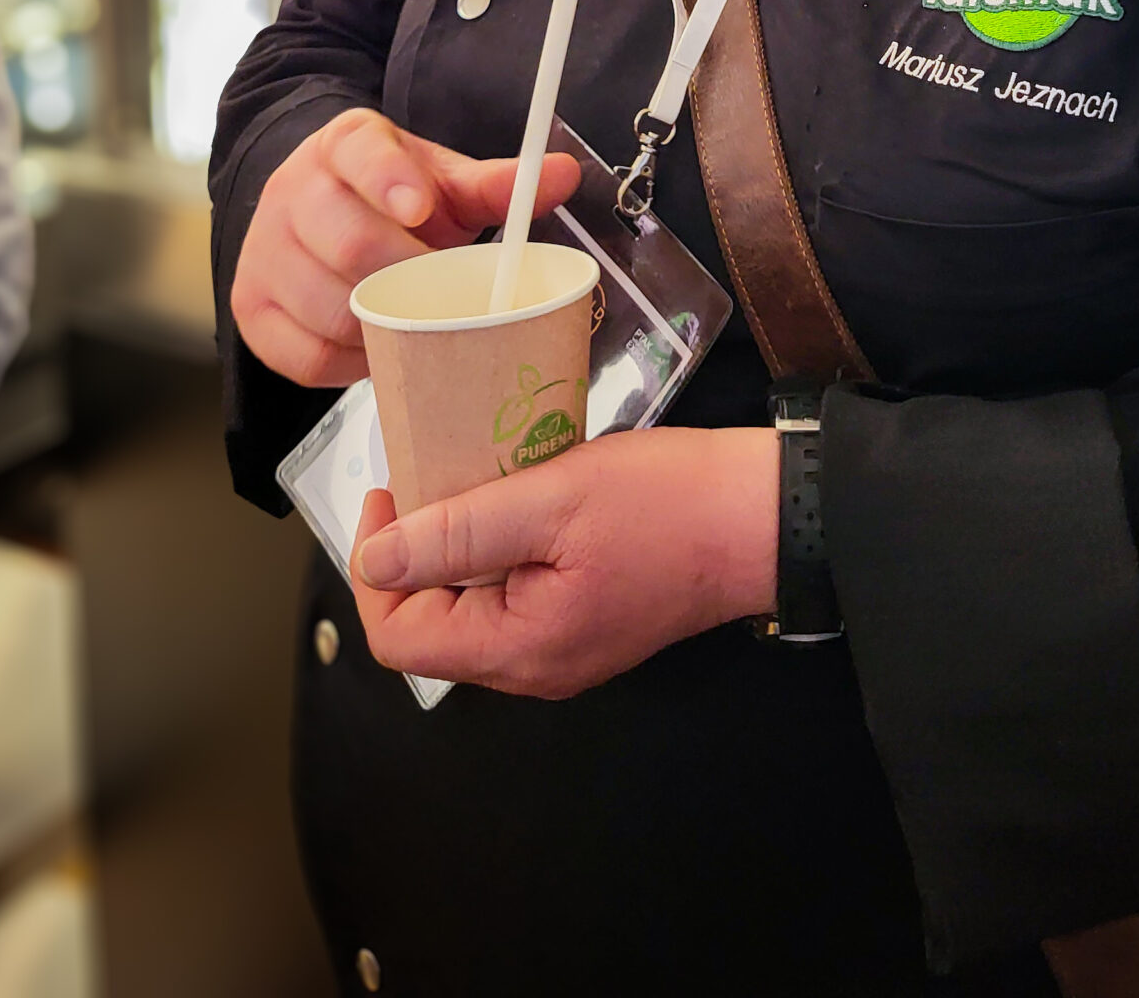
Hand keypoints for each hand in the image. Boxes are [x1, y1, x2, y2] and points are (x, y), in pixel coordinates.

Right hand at [229, 106, 578, 388]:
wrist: (320, 205)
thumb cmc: (393, 197)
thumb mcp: (443, 180)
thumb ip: (497, 185)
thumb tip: (563, 175)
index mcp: (344, 145)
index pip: (361, 154)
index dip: (390, 180)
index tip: (422, 206)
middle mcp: (293, 191)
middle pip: (346, 240)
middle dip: (408, 275)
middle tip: (447, 293)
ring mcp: (264, 251)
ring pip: (324, 305)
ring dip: (382, 324)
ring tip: (417, 320)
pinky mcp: (250, 307)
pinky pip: (301, 355)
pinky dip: (348, 363)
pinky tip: (377, 348)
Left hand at [350, 425, 777, 696]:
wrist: (762, 517)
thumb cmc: (670, 504)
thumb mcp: (554, 499)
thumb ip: (460, 532)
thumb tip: (375, 560)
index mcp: (520, 649)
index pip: (399, 638)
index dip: (379, 567)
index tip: (393, 493)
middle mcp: (535, 665)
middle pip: (433, 624)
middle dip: (421, 549)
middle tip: (438, 472)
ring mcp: (563, 647)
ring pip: (473, 606)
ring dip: (462, 543)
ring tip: (480, 476)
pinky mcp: (586, 620)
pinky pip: (515, 594)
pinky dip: (502, 546)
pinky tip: (524, 495)